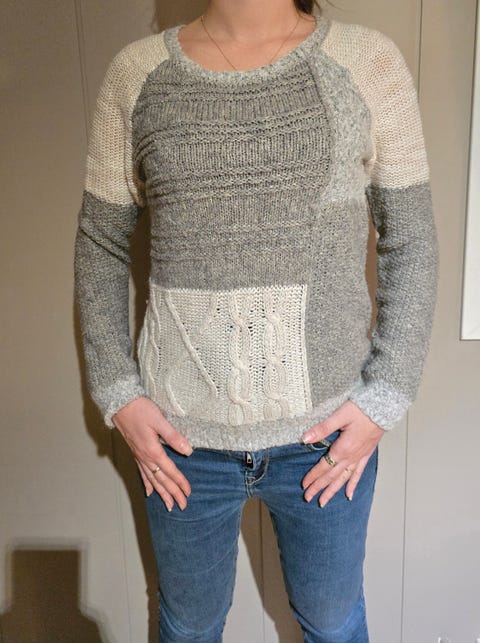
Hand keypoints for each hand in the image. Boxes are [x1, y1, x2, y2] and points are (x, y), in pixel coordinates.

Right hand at [112, 396, 192, 511]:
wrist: (120, 403)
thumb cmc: (140, 409)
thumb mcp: (159, 420)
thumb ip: (173, 437)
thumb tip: (188, 451)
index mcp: (152, 451)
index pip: (170, 471)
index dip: (180, 482)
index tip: (188, 493)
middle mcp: (144, 457)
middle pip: (161, 479)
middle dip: (172, 493)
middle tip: (182, 506)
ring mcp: (138, 456)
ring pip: (151, 479)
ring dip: (161, 493)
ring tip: (168, 505)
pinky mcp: (135, 452)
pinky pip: (141, 472)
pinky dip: (147, 483)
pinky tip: (149, 492)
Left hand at [300, 400, 384, 507]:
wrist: (383, 407)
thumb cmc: (361, 409)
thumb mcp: (339, 416)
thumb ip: (322, 429)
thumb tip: (305, 439)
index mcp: (343, 448)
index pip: (324, 466)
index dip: (313, 476)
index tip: (304, 485)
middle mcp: (351, 456)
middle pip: (332, 476)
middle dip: (320, 488)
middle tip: (308, 498)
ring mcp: (360, 457)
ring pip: (344, 478)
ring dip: (333, 490)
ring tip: (324, 502)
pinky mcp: (367, 454)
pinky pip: (358, 473)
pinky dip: (352, 484)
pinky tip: (349, 494)